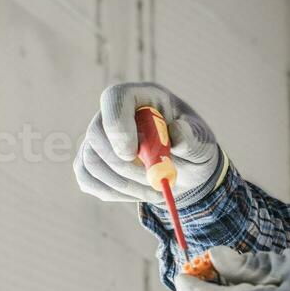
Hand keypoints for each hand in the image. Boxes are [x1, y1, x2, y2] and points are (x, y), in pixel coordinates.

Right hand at [73, 82, 221, 206]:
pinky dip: (112, 192)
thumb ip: (192, 137)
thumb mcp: (202, 142)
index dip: (118, 126)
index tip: (132, 154)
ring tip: (153, 190)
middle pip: (96, 133)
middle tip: (151, 182)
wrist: (184, 169)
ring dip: (122, 184)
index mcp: (142, 97)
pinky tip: (136, 192)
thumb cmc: (192, 148)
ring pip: (91, 161)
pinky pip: (88, 179)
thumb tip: (175, 134)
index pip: (115, 98)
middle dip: (122, 165)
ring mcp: (99, 137)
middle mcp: (114, 113)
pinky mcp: (91, 161)